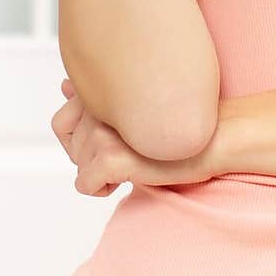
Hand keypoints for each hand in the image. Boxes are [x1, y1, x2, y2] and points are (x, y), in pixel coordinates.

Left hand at [51, 79, 222, 194]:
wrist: (214, 136)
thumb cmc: (176, 120)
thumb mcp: (132, 103)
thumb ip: (95, 96)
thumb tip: (63, 86)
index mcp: (100, 89)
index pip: (60, 122)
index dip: (83, 139)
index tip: (114, 139)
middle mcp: (96, 106)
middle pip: (69, 146)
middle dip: (90, 156)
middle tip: (126, 152)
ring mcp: (102, 131)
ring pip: (78, 166)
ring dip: (100, 172)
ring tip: (133, 161)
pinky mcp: (109, 157)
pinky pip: (84, 184)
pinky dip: (100, 189)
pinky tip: (128, 177)